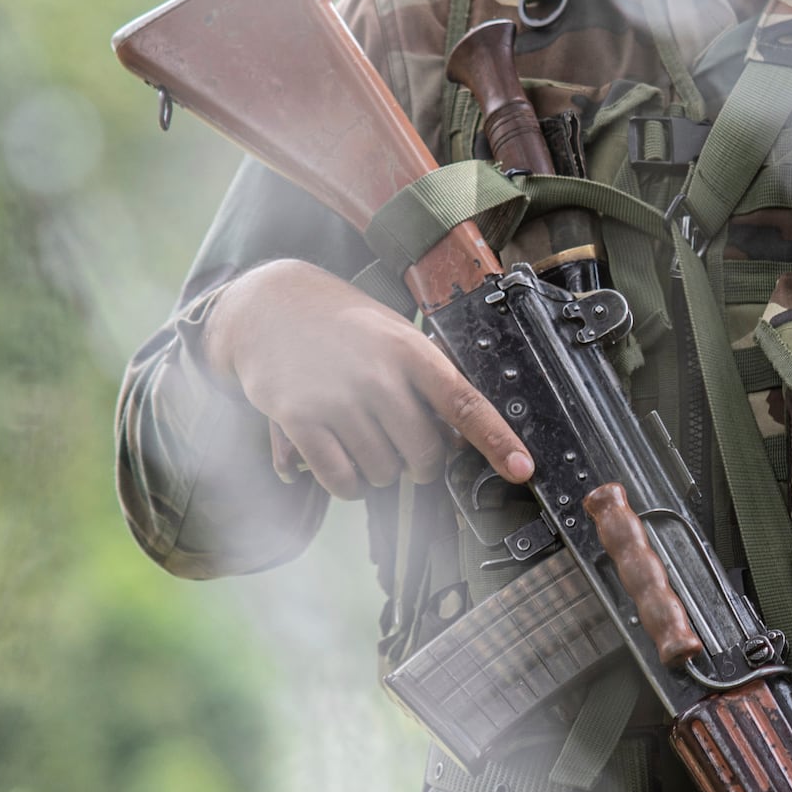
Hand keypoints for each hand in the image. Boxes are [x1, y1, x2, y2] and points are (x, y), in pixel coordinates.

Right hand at [196, 258, 534, 499]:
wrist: (268, 305)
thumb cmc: (342, 325)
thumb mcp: (394, 333)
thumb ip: (427, 381)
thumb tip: (460, 440)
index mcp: (409, 350)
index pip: (463, 402)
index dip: (497, 441)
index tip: (523, 469)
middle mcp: (376, 375)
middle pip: (426, 455)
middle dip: (420, 464)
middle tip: (401, 443)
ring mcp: (337, 399)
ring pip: (384, 474)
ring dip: (380, 472)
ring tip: (362, 438)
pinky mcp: (300, 421)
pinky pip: (344, 481)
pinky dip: (350, 485)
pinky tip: (344, 462)